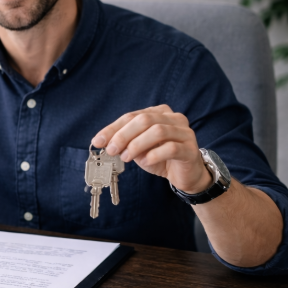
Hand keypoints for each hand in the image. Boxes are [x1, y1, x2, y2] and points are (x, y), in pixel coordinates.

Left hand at [91, 104, 212, 193]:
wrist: (185, 175)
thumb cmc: (160, 158)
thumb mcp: (138, 148)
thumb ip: (124, 142)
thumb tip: (102, 142)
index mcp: (159, 113)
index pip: (132, 116)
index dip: (113, 128)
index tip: (97, 141)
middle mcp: (174, 118)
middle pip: (144, 120)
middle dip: (123, 135)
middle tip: (112, 150)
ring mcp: (185, 132)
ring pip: (158, 131)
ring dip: (137, 145)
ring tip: (126, 157)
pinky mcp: (190, 149)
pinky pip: (171, 148)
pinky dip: (154, 154)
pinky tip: (145, 162)